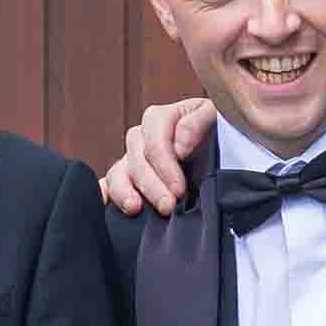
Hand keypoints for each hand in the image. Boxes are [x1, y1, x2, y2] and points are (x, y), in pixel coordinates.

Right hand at [97, 95, 213, 216]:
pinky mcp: (126, 179)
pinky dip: (104, 194)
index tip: (179, 189)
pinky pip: (108, 185)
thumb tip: (179, 145)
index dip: (165, 166)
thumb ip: (198, 123)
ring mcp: (131, 159)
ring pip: (118, 173)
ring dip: (124, 191)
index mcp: (159, 118)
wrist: (220, 151)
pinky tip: (104, 204)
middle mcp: (141, 137)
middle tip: (168, 206)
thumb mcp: (215, 117)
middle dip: (152, 185)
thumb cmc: (217, 131)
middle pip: (136, 160)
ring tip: (135, 208)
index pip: (154, 142)